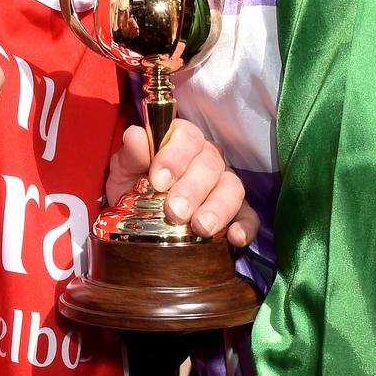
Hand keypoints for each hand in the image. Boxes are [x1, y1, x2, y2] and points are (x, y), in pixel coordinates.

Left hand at [106, 121, 259, 246]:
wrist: (136, 220)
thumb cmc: (134, 186)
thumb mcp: (125, 170)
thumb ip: (132, 153)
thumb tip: (136, 136)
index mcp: (181, 141)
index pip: (187, 137)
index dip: (175, 156)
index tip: (158, 180)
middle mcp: (207, 158)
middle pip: (210, 164)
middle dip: (193, 189)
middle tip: (175, 212)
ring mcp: (224, 184)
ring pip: (232, 188)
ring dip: (218, 208)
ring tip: (201, 228)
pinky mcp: (238, 212)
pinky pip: (249, 216)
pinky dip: (245, 226)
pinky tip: (235, 238)